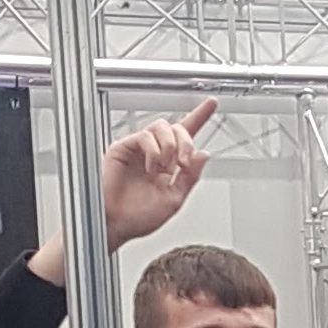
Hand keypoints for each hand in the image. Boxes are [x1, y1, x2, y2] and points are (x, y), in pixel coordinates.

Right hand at [103, 103, 215, 249]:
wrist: (116, 224)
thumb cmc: (138, 217)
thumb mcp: (174, 199)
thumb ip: (190, 177)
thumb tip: (203, 155)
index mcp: (168, 165)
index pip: (185, 136)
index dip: (199, 117)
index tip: (211, 104)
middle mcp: (155, 154)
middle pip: (177, 128)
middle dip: (186, 143)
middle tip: (184, 164)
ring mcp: (139, 150)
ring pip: (162, 126)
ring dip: (170, 147)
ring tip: (164, 167)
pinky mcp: (123, 148)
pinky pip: (144, 136)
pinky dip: (153, 151)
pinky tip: (151, 167)